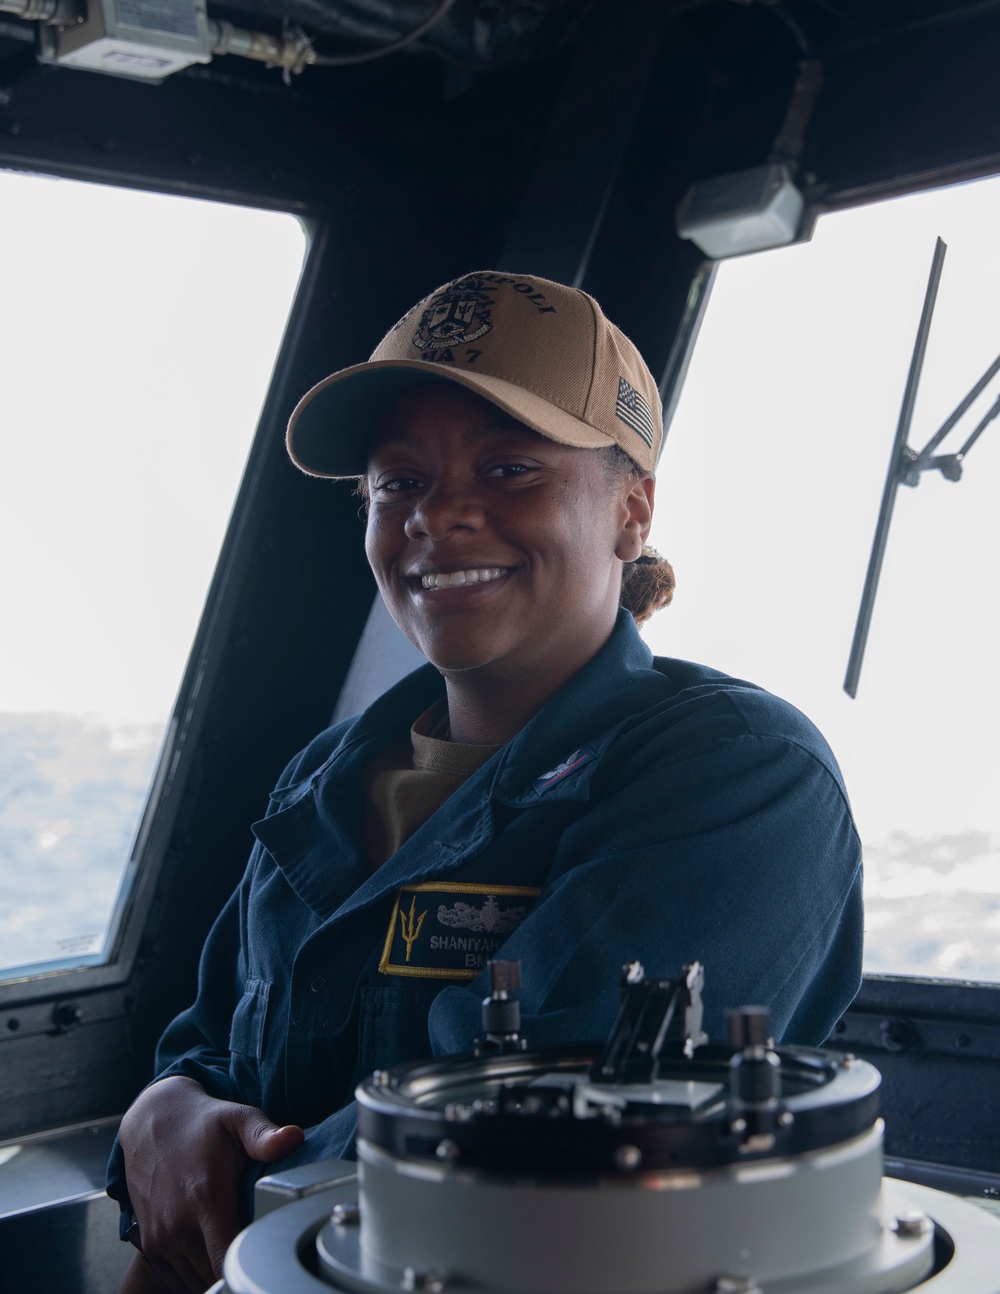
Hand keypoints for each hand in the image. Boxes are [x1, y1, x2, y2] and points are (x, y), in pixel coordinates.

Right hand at [117, 1075, 303, 1293]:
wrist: (153, 1122)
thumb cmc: (201, 1123)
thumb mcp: (238, 1119)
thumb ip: (265, 1136)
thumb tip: (294, 1137)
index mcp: (206, 1199)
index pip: (225, 1261)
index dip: (248, 1268)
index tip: (264, 1255)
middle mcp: (178, 1227)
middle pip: (214, 1276)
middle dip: (238, 1266)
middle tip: (255, 1241)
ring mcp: (160, 1240)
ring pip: (195, 1281)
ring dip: (216, 1270)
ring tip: (234, 1242)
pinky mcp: (150, 1245)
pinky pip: (177, 1278)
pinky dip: (196, 1271)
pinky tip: (211, 1248)